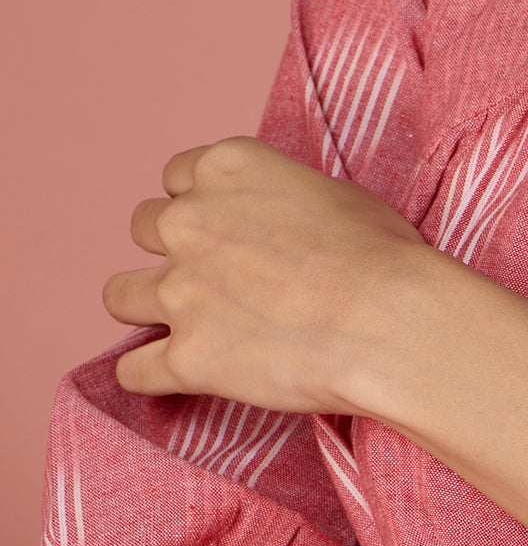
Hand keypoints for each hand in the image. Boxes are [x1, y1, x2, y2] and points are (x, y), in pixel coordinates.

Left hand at [103, 137, 428, 409]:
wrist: (390, 320)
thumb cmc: (383, 255)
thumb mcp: (335, 193)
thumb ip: (279, 199)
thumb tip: (277, 223)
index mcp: (225, 169)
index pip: (176, 176)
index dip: (202, 204)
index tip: (226, 229)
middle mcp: (189, 222)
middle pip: (143, 228)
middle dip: (173, 250)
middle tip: (213, 276)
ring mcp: (180, 292)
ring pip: (118, 295)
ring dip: (146, 307)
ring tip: (184, 326)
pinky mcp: (185, 357)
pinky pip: (132, 371)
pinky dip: (148, 375)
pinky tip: (173, 377)